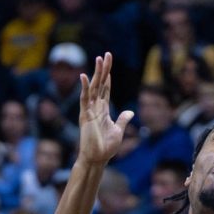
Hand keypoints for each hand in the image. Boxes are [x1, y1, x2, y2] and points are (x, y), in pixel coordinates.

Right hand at [77, 53, 133, 167]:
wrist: (97, 159)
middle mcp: (95, 108)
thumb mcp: (119, 131)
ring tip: (99, 59)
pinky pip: (84, 99)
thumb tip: (130, 112)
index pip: (105, 90)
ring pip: (93, 87)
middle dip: (103, 70)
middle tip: (106, 55)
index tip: (108, 65)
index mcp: (103, 111)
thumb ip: (123, 119)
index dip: (107, 77)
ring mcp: (89, 111)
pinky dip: (84, 88)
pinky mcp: (85, 116)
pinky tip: (84, 76)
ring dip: (96, 73)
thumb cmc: (106, 148)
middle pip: (100, 84)